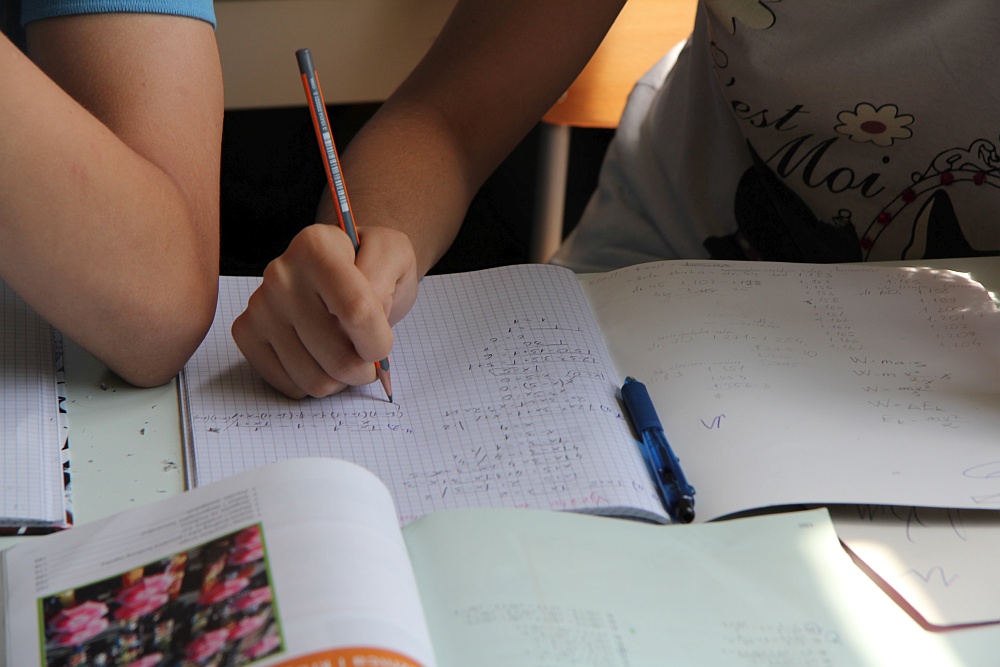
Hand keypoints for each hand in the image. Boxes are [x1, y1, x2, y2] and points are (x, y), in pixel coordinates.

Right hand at [232, 225, 417, 397]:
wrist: (344, 268)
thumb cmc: (371, 265)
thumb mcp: (395, 255)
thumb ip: (385, 277)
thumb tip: (365, 315)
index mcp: (316, 246)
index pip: (356, 312)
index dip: (379, 341)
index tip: (384, 344)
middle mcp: (280, 274)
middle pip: (338, 356)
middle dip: (365, 368)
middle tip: (368, 354)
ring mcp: (260, 306)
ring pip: (315, 379)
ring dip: (342, 379)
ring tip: (346, 353)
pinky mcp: (247, 333)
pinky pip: (292, 386)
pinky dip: (316, 382)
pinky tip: (321, 357)